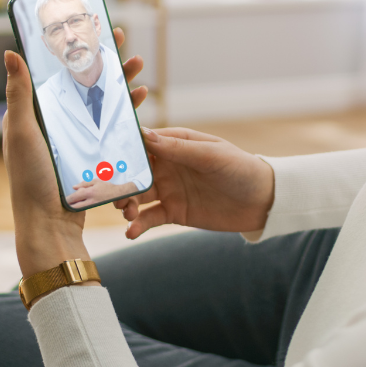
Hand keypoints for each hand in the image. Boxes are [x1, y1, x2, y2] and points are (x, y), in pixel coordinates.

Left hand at [3, 27, 147, 278]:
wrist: (50, 226)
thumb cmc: (30, 180)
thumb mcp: (23, 132)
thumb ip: (19, 94)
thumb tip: (10, 52)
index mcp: (35, 114)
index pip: (58, 72)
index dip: (76, 49)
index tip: (93, 28)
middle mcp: (55, 125)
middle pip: (85, 84)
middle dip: (106, 61)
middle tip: (123, 40)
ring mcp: (75, 141)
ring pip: (102, 104)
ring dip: (121, 85)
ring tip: (140, 69)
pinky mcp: (92, 157)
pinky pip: (112, 130)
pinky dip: (127, 114)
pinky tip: (141, 104)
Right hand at [115, 128, 274, 238]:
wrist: (262, 201)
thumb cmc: (240, 168)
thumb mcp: (211, 155)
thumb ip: (178, 148)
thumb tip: (144, 134)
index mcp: (174, 144)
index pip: (141, 143)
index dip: (121, 149)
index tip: (103, 157)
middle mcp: (166, 166)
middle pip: (132, 171)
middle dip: (117, 181)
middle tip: (108, 192)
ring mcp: (168, 189)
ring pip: (137, 195)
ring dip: (125, 203)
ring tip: (126, 212)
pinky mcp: (174, 212)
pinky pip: (149, 218)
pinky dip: (137, 225)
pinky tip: (130, 232)